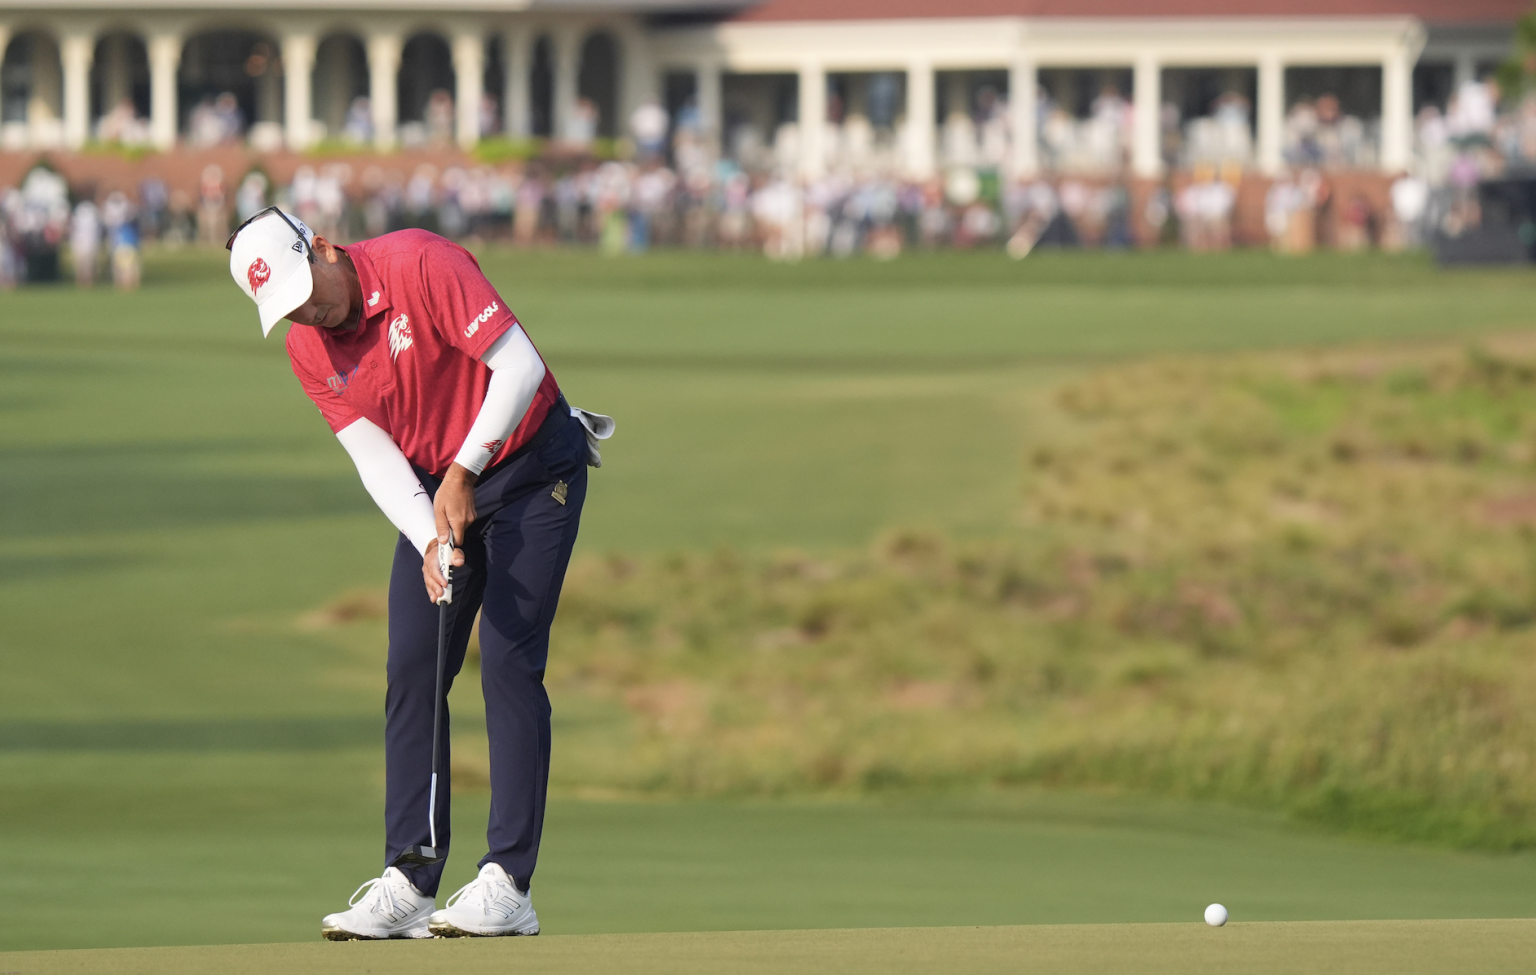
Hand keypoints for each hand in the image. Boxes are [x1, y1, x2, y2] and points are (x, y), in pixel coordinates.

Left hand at [424, 463, 475, 600]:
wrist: (461, 478)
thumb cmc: (447, 493)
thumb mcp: (439, 510)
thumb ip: (441, 527)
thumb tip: (443, 543)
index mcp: (458, 523)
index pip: (456, 544)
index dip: (449, 548)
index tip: (444, 553)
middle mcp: (467, 522)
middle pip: (459, 538)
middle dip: (451, 538)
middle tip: (442, 534)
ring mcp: (472, 518)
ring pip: (461, 530)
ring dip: (454, 528)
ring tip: (446, 518)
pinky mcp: (473, 514)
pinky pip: (464, 523)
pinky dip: (458, 521)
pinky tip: (453, 512)